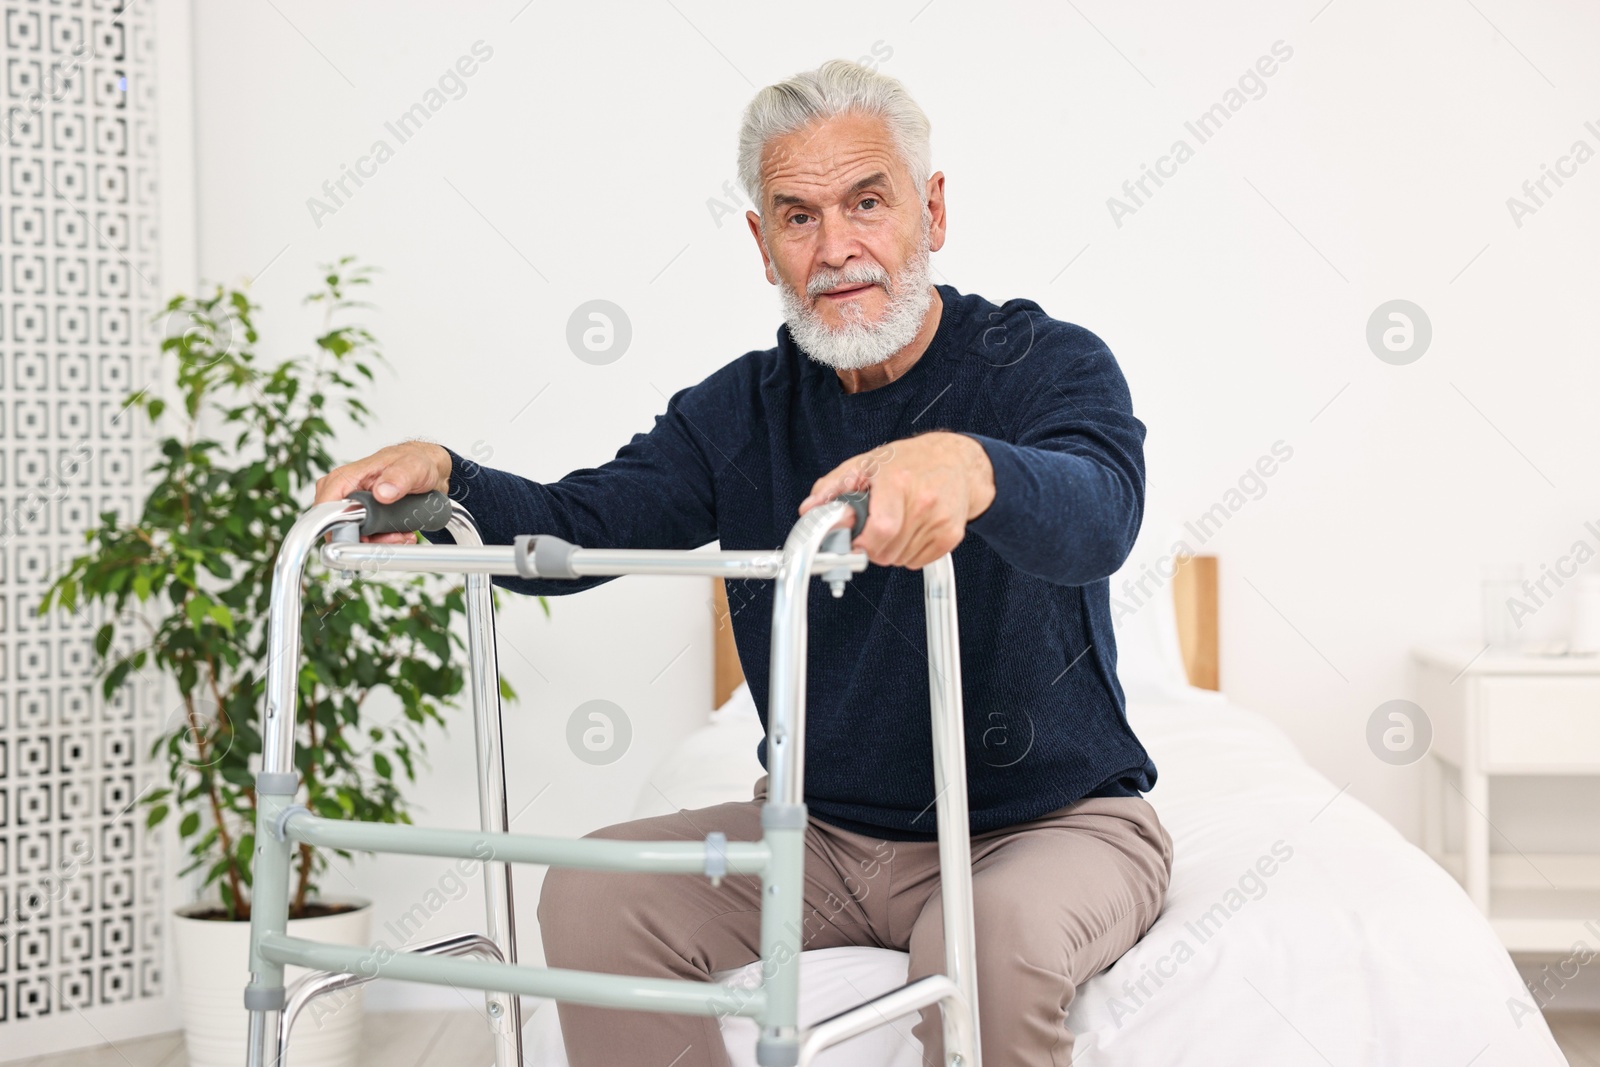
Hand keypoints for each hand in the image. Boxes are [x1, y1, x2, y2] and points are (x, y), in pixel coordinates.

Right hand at [313, 441, 451, 543]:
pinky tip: (401, 534)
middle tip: (395, 536)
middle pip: (338, 529)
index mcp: (346, 477)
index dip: (340, 528)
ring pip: (353, 538)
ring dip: (378, 543)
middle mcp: (344, 493)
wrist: (427, 468)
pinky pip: (364, 538)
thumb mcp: (413, 467)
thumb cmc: (415, 462)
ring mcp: (351, 506)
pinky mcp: (361, 517)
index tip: (366, 537)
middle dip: (366, 540)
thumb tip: (382, 492)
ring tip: (402, 535)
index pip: (325, 508)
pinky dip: (383, 542)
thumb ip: (399, 477)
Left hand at [798, 431, 995, 569]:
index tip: (855, 541)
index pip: (881, 530)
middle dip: (872, 547)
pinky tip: (911, 530)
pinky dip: (908, 553)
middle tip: (874, 527)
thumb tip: (809, 509)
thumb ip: (832, 488)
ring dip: (890, 550)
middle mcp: (923, 501)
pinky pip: (918, 562)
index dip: (862, 543)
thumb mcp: (865, 464)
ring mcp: (940, 520)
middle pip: (887, 551)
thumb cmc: (908, 461)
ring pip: (900, 560)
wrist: (955, 462)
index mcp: (898, 482)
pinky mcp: (951, 535)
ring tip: (896, 523)